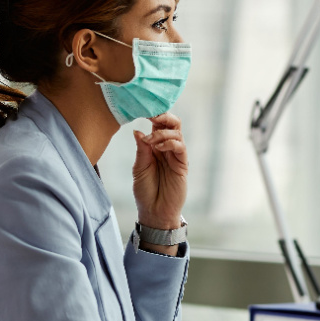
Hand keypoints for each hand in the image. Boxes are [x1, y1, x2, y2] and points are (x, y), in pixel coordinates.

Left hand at [132, 113, 186, 230]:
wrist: (154, 211)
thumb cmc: (145, 191)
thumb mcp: (139, 167)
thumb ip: (141, 149)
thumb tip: (138, 131)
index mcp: (155, 146)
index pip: (159, 124)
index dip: (154, 115)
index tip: (142, 109)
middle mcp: (167, 148)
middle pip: (172, 123)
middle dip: (163, 116)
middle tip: (151, 116)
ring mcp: (176, 156)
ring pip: (177, 133)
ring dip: (162, 132)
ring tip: (150, 141)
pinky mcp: (182, 164)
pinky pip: (180, 147)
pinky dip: (170, 143)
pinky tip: (159, 147)